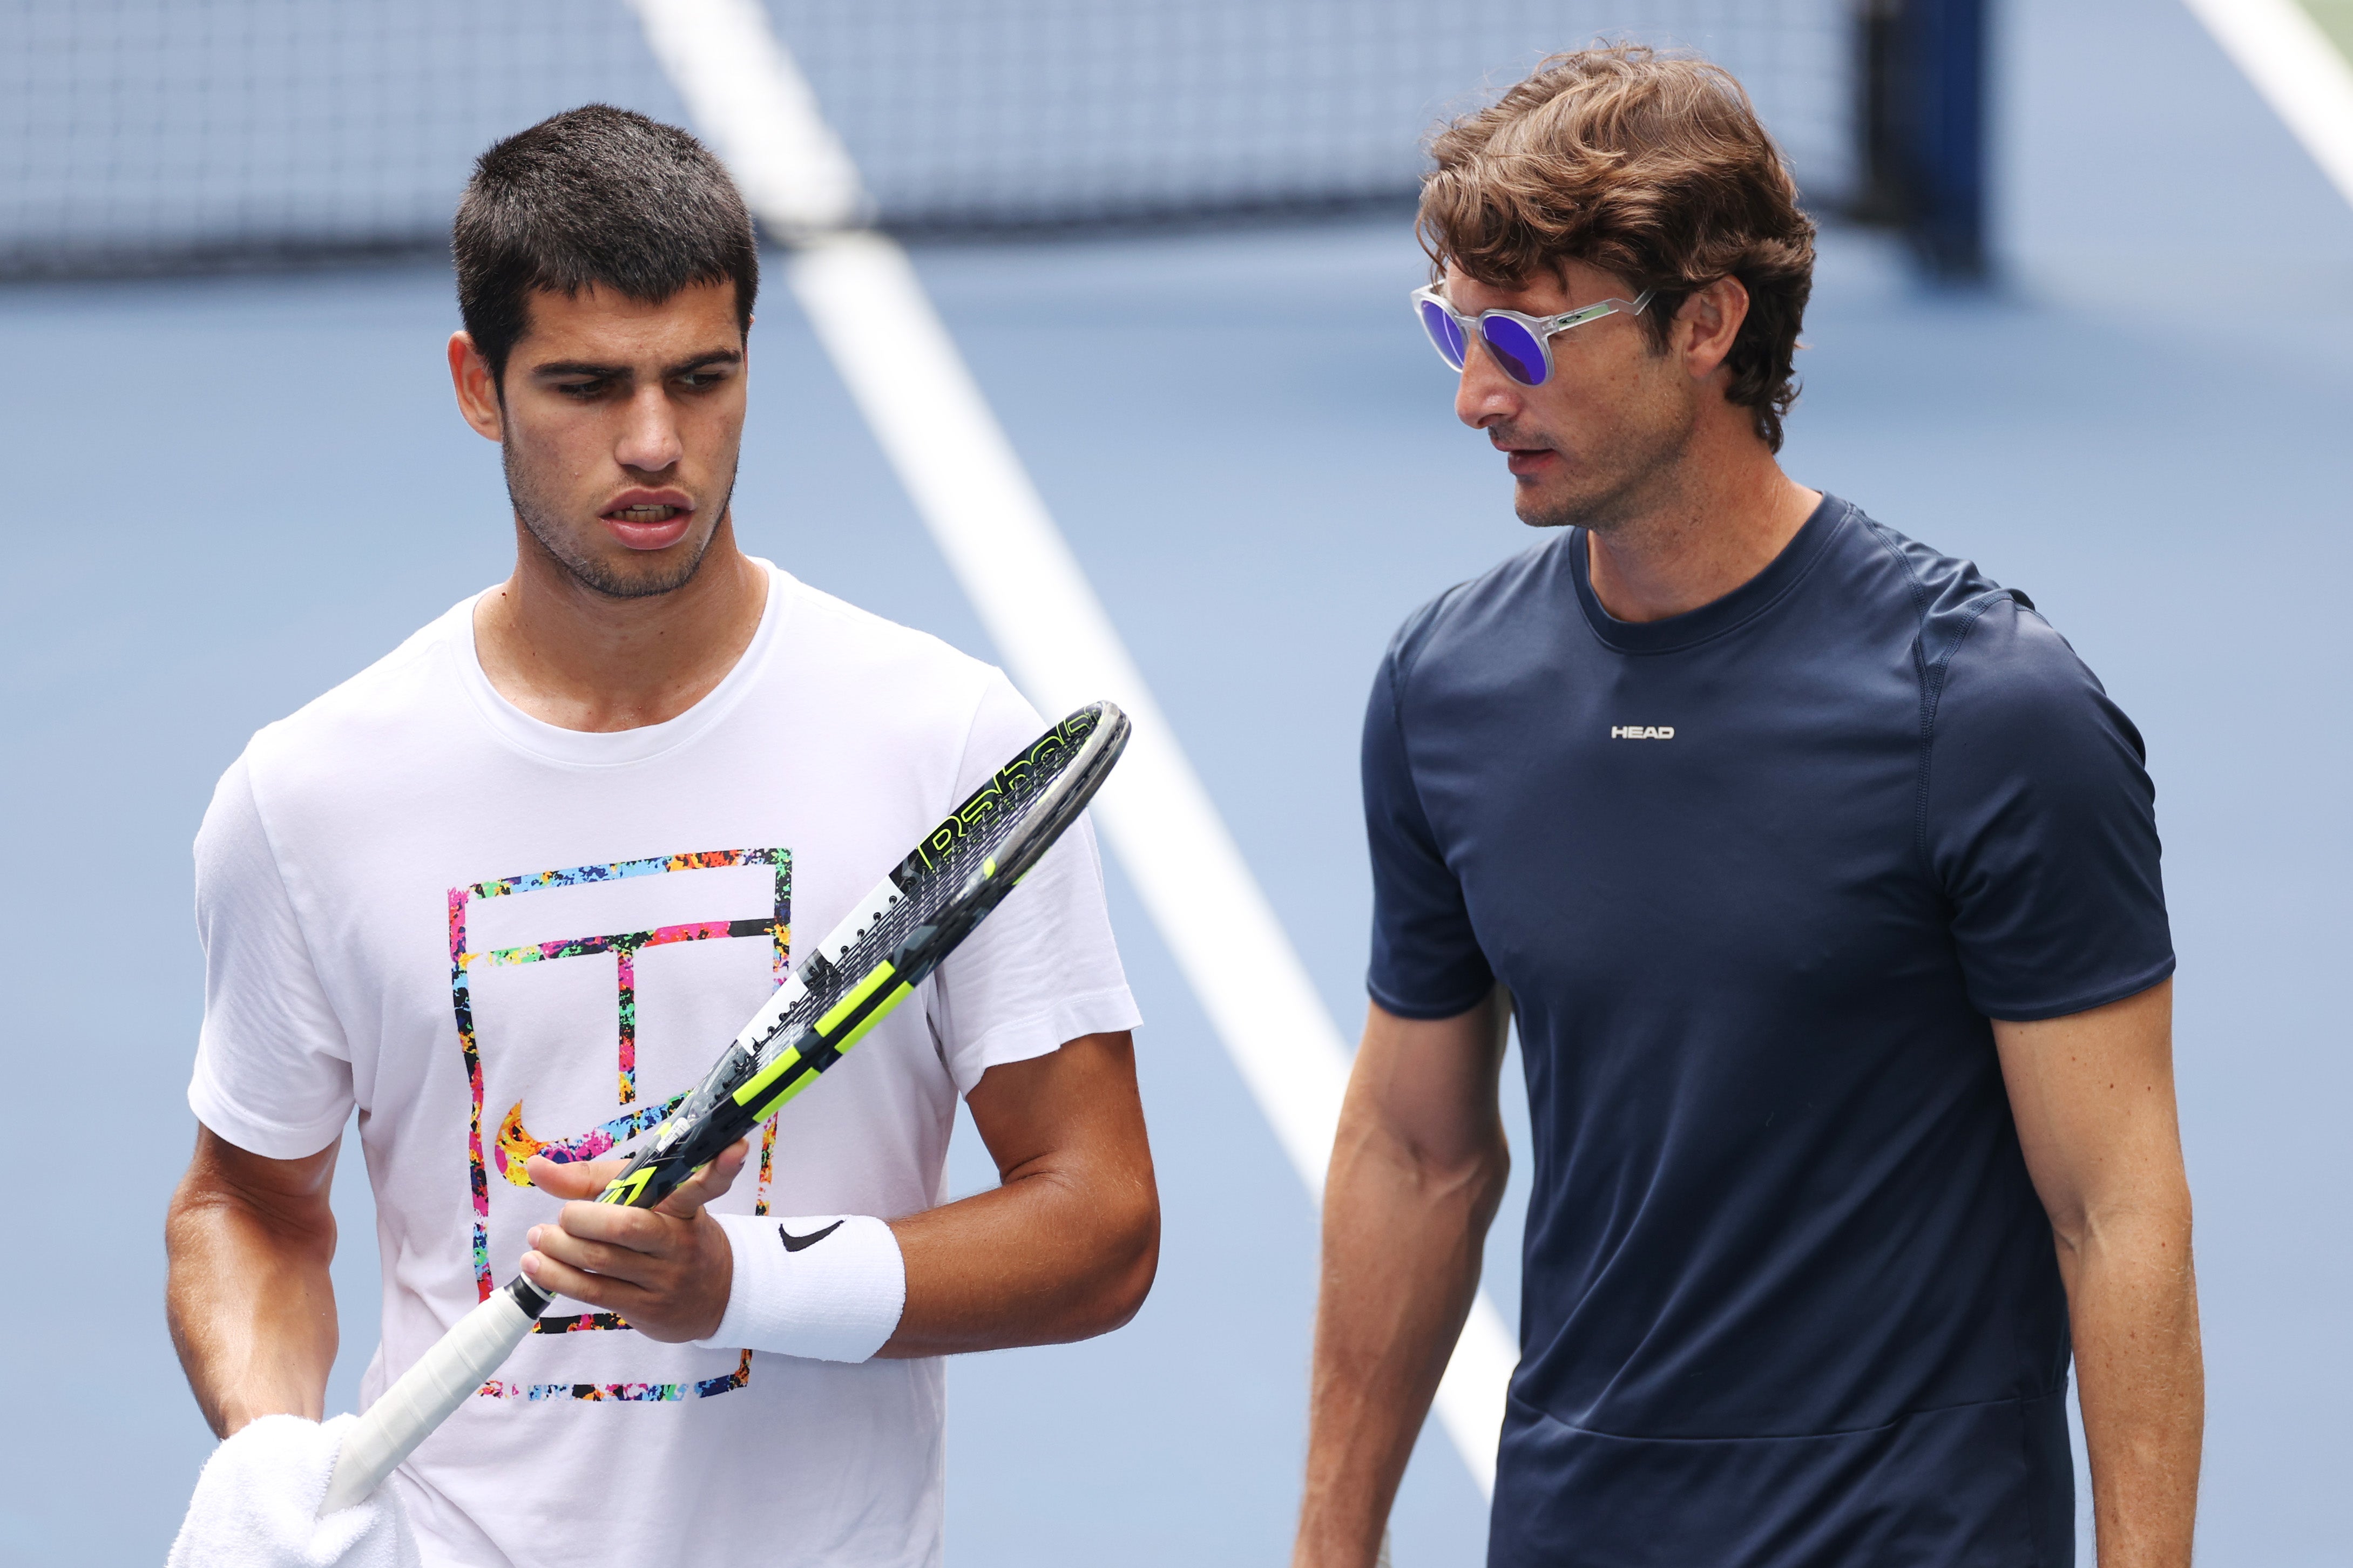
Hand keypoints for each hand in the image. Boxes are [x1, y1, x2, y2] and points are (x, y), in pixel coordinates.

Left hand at [519, 1140, 747, 1342]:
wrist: (715, 1296)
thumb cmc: (669, 1235)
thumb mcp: (649, 1201)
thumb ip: (595, 1181)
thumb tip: (537, 1168)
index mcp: (687, 1206)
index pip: (705, 1184)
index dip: (720, 1167)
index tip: (736, 1147)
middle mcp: (681, 1241)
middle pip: (628, 1226)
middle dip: (581, 1218)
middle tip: (562, 1216)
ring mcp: (666, 1278)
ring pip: (603, 1261)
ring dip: (559, 1248)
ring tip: (538, 1239)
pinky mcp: (648, 1308)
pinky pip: (594, 1291)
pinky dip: (557, 1276)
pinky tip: (537, 1265)